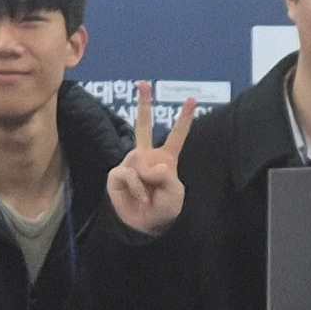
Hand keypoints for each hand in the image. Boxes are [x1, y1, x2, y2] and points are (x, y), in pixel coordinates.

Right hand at [107, 83, 201, 236]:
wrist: (144, 226)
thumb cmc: (163, 209)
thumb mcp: (174, 194)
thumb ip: (167, 177)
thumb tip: (152, 165)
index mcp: (166, 158)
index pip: (177, 135)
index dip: (184, 118)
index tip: (193, 99)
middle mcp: (147, 156)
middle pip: (144, 125)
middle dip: (144, 103)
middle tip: (144, 83)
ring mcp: (131, 163)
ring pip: (139, 161)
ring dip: (147, 181)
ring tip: (147, 196)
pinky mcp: (117, 173)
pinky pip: (128, 174)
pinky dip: (136, 189)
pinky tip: (138, 198)